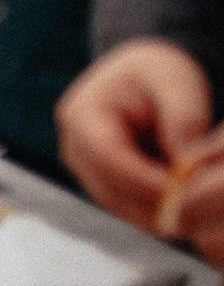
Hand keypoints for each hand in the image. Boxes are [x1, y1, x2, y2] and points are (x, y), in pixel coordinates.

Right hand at [57, 38, 215, 250]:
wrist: (147, 78)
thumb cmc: (158, 73)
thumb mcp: (175, 81)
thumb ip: (182, 118)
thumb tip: (186, 163)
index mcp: (81, 117)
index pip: (109, 160)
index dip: (148, 181)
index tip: (189, 190)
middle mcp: (75, 150)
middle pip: (115, 194)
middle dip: (163, 202)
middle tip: (209, 199)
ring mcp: (88, 172)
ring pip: (128, 210)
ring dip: (166, 210)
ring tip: (204, 193)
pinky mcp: (106, 187)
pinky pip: (137, 212)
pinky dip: (166, 210)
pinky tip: (191, 195)